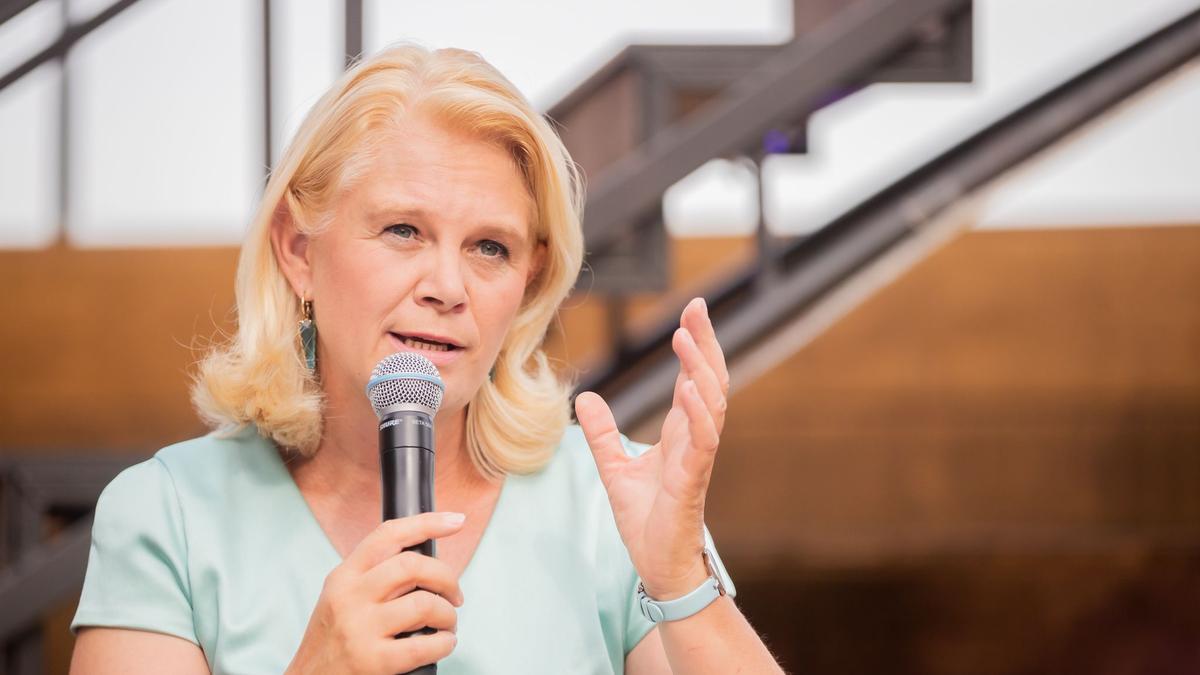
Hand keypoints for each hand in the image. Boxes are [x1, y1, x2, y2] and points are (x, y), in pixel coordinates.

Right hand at [285, 512, 465, 674]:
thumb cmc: (332, 643)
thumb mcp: (339, 599)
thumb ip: (372, 578)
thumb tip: (424, 564)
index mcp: (344, 577)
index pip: (388, 535)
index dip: (427, 522)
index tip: (455, 521)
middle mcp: (350, 597)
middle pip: (412, 565)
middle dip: (447, 577)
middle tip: (455, 595)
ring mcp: (360, 629)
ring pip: (424, 604)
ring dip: (448, 614)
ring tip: (447, 624)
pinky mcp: (372, 661)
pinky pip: (423, 645)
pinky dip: (444, 643)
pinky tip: (442, 644)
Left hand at [575, 297, 729, 600]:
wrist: (658, 563)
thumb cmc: (647, 518)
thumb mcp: (614, 467)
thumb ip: (602, 433)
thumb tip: (585, 398)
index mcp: (682, 432)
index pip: (695, 377)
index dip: (696, 344)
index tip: (692, 309)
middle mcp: (695, 439)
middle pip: (710, 381)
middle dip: (706, 343)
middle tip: (698, 308)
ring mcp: (697, 458)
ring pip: (710, 405)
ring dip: (700, 370)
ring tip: (685, 338)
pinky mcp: (692, 481)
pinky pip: (702, 442)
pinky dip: (697, 413)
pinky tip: (688, 389)